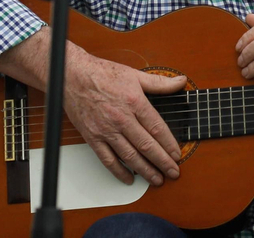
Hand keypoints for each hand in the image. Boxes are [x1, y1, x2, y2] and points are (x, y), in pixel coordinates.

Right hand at [62, 47, 187, 185]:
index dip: (169, 144)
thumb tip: (181, 82)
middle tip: (174, 173)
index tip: (177, 155)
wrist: (72, 76)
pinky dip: (119, 172)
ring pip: (129, 156)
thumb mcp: (135, 75)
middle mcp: (121, 119)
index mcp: (134, 102)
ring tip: (157, 179)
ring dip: (145, 170)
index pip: (157, 128)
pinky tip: (129, 178)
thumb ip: (160, 82)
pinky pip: (107, 159)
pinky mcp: (92, 137)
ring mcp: (106, 130)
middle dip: (162, 162)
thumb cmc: (102, 74)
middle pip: (146, 145)